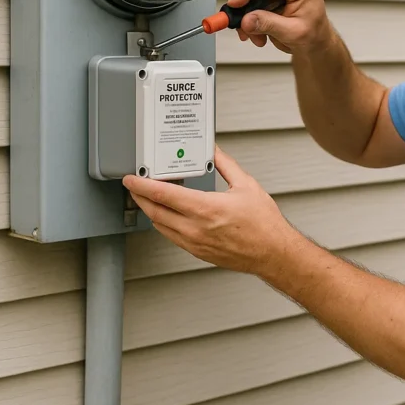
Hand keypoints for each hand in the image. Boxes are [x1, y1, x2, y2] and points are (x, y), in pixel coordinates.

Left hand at [122, 145, 303, 275]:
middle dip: (140, 197)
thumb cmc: (264, 225)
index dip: (142, 185)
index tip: (131, 179)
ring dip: (152, 210)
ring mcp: (195, 243)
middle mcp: (196, 228)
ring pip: (160, 225)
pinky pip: (172, 237)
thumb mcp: (246, 185)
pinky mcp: (197, 252)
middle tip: (134, 186)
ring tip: (151, 198)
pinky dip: (165, 223)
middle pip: (154, 211)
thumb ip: (226, 164)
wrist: (273, 253)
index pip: (163, 195)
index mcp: (206, 209)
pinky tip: (170, 214)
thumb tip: (214, 150)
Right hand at [227, 0, 332, 53]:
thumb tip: (247, 19)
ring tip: (251, 32)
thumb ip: (268, 24)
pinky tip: (254, 26)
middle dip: (245, 3)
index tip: (233, 4)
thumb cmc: (313, 35)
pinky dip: (251, 9)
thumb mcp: (291, 33)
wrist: (317, 40)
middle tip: (239, 23)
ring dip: (248, 9)